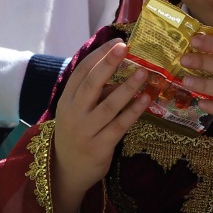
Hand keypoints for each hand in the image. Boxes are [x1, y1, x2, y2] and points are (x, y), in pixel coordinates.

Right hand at [52, 40, 148, 212]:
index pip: (82, 72)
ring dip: (127, 87)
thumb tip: (121, 70)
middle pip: (91, 84)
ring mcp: (86, 131)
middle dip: (108, 64)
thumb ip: (94, 93)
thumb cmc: (77, 133)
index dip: (99, 56)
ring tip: (144, 72)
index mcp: (66, 100)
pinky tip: (146, 99)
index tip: (117, 42)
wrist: (67, 170)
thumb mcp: (77, 110)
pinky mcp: (99, 147)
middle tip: (126, 48)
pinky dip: (133, 112)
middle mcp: (73, 113)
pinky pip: (119, 126)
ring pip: (108, 105)